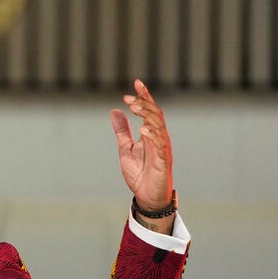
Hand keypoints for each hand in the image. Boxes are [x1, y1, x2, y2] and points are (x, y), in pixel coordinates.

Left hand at [110, 79, 173, 210]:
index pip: (149, 110)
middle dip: (144, 104)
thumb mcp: (125, 148)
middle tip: (130, 99)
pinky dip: (153, 136)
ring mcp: (162, 149)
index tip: (136, 83)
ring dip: (148, 116)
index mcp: (151, 133)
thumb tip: (115, 110)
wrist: (147, 196)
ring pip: (159, 126)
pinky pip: (161, 146)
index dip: (144, 96)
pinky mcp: (163, 161)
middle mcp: (159, 138)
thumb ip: (122, 130)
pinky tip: (143, 129)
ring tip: (136, 107)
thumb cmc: (140, 173)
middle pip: (156, 114)